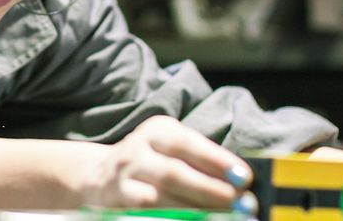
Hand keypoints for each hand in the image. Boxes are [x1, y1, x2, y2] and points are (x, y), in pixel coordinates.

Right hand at [77, 116, 257, 212]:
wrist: (98, 174)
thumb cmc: (152, 163)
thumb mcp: (172, 150)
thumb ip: (202, 161)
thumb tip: (240, 182)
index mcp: (158, 131)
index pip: (189, 144)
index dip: (217, 161)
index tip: (245, 177)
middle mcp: (137, 149)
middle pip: (174, 172)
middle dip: (210, 189)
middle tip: (239, 203)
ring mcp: (124, 175)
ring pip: (159, 196)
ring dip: (193, 208)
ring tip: (223, 214)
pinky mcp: (116, 198)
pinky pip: (143, 210)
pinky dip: (169, 216)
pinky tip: (187, 219)